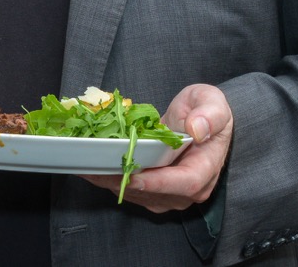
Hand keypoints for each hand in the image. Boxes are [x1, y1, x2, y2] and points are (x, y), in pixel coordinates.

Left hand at [81, 83, 232, 212]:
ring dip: (111, 181)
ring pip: (138, 194)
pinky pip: (130, 189)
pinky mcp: (154, 190)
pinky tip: (90, 166)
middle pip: (154, 193)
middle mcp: (189, 189)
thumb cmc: (206, 110)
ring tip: (85, 166)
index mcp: (205, 169)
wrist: (200, 119)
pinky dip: (110, 179)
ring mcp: (170, 193)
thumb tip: (197, 129)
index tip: (132, 177)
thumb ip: (208, 114)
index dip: (157, 183)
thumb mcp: (212, 103)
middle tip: (93, 167)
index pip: (185, 183)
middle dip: (122, 181)